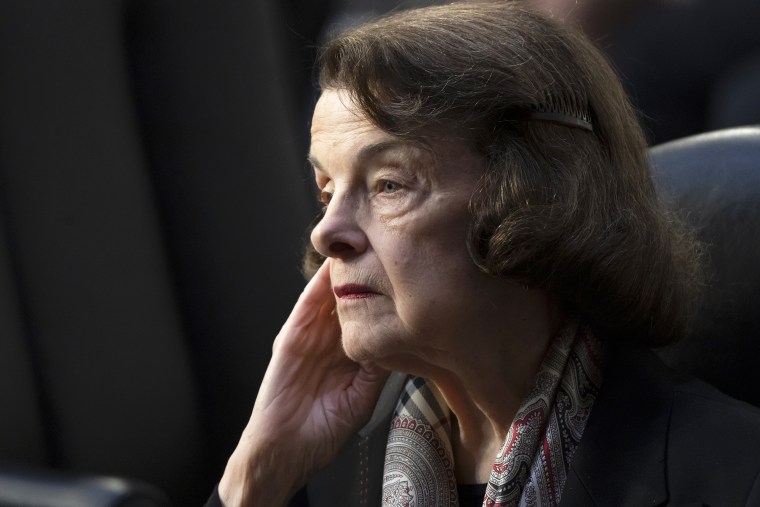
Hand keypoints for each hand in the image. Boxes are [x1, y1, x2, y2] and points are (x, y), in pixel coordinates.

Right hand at [219, 259, 389, 506]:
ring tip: (366, 244)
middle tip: (389, 245)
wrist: (283, 452)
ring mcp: (311, 336)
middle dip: (368, 273)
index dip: (385, 294)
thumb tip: (401, 340)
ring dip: (346, 270)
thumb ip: (377, 369)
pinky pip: (307, 305)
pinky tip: (335, 265)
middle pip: (352, 297)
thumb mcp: (361, 397)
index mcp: (349, 353)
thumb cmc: (321, 432)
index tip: (407, 273)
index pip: (370, 315)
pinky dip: (320, 285)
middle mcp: (331, 339)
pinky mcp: (291, 336)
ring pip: (331, 294)